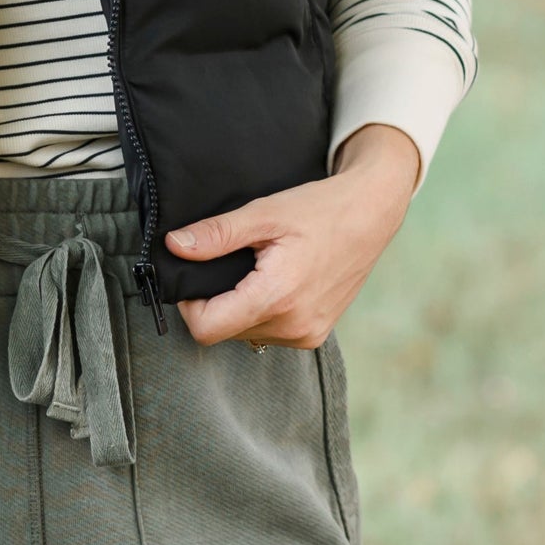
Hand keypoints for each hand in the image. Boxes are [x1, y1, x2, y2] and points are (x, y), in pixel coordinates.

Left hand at [164, 124, 421, 348]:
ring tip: (253, 268)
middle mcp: (294, 326)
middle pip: (225, 331)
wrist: (370, 214)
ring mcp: (308, 334)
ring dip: (238, 307)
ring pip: (246, 334)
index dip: (189, 304)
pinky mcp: (316, 334)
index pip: (208, 328)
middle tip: (225, 262)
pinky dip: (260, 311)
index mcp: (277, 297)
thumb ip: (216, 235)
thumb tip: (174, 246)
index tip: (193, 272)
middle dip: (215, 302)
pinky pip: (270, 332)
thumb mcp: (262, 213)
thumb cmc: (319, 209)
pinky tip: (271, 280)